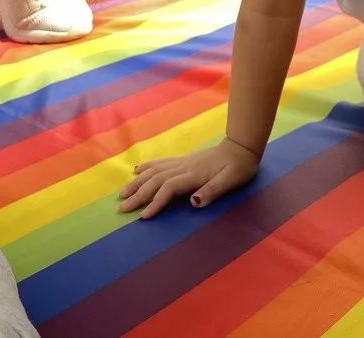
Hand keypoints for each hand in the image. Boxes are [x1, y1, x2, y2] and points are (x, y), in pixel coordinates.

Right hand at [119, 137, 260, 218]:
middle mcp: (184, 167)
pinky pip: (161, 163)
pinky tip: (136, 171)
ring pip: (154, 171)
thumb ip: (213, 190)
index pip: (169, 188)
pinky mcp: (184, 160)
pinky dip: (147, 167)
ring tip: (122, 193)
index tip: (143, 216)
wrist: (241, 147)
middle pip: (156, 180)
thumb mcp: (231, 180)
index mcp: (194, 174)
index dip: (155, 202)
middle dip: (138, 194)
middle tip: (122, 208)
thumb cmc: (239, 167)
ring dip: (137, 182)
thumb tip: (193, 202)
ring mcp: (182, 162)